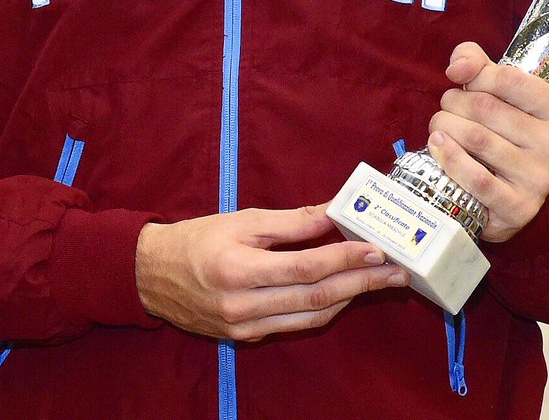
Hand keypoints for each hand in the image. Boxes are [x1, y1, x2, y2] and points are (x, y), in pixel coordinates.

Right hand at [135, 204, 408, 341]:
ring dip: (350, 297)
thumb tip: (334, 212)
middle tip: (397, 271)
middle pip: (316, 297)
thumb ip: (291, 222)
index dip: (345, 259)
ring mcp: (245, 327)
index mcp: (239, 268)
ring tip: (380, 280)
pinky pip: (295, 324)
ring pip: (311, 317)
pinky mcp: (246, 337)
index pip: (306, 267)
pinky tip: (345, 291)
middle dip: (362, 283)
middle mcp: (243, 305)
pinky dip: (324, 308)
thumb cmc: (197, 239)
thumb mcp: (242, 220)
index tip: (377, 249)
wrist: (151, 276)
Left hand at [427, 41, 548, 242]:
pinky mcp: (519, 208)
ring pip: (477, 139)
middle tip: (446, 107)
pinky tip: (438, 146)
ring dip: (444, 126)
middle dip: (453, 102)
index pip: (508, 78)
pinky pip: (476, 179)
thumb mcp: (497, 88)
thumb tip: (457, 68)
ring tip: (439, 126)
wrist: (508, 192)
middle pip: (487, 108)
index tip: (464, 83)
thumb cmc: (502, 128)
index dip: (476, 76)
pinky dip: (449, 158)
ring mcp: (541, 180)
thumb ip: (475, 61)